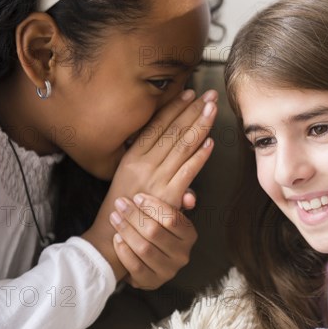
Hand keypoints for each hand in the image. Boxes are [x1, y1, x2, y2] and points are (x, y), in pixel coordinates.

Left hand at [110, 194, 195, 289]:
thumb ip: (179, 198)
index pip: (172, 219)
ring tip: (115, 217)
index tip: (137, 197)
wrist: (146, 255)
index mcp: (189, 236)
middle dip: (134, 215)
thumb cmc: (157, 226)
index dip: (152, 206)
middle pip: (155, 232)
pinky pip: (135, 266)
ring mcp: (168, 271)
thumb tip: (189, 198)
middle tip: (120, 204)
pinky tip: (116, 238)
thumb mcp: (170, 212)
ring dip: (126, 231)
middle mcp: (182, 255)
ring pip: (144, 249)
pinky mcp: (152, 282)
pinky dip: (124, 251)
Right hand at [113, 88, 216, 207]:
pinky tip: (211, 142)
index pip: (157, 125)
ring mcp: (156, 179)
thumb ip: (147, 156)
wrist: (114, 235)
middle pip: (173, 130)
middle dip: (193, 109)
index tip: (189, 93)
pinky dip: (201, 156)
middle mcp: (144, 163)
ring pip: (182, 145)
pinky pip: (188, 171)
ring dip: (200, 125)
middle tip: (209, 95)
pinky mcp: (168, 195)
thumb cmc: (124, 204)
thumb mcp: (128, 173)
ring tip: (213, 109)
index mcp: (132, 155)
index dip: (175, 107)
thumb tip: (168, 141)